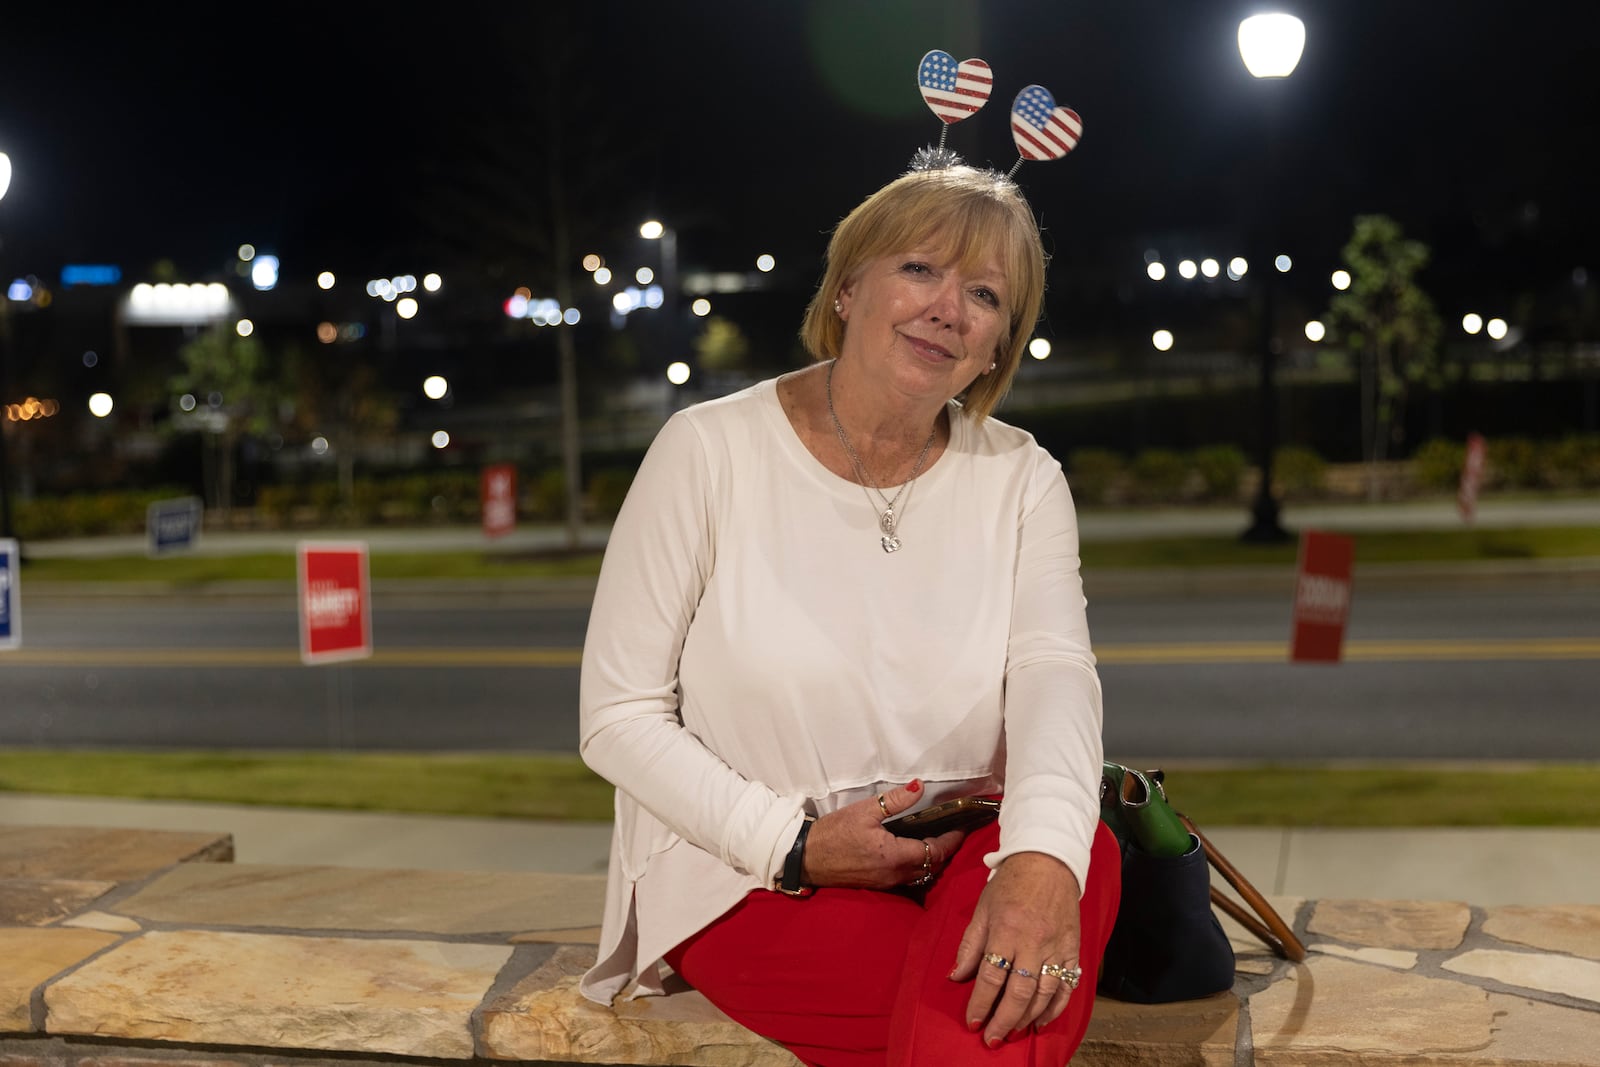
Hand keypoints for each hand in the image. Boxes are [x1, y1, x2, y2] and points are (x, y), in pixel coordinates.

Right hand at [800, 780, 966, 889]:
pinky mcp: (878, 884)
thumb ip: (894, 801)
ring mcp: (887, 882)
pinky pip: (908, 878)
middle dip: (946, 850)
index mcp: (895, 856)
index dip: (952, 839)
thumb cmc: (833, 833)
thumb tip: (919, 786)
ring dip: (934, 860)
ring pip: (922, 875)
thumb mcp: (864, 811)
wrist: (806, 857)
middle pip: (934, 866)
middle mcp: (895, 874)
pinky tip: (916, 852)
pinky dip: (919, 867)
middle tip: (952, 830)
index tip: (962, 826)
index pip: (936, 851)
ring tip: (938, 839)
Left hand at [949, 852, 1082, 1047]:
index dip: (980, 1004)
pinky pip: (1067, 986)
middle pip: (1019, 992)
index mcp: (1006, 930)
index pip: (991, 976)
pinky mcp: (1074, 950)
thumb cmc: (1010, 885)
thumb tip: (956, 976)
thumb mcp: (982, 908)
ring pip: (1044, 994)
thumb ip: (970, 945)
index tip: (972, 1022)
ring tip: (1012, 1032)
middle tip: (992, 1039)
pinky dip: (1055, 1008)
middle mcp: (1034, 943)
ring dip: (1027, 1019)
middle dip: (1003, 1020)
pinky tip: (1041, 1021)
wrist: (1048, 862)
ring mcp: (1057, 948)